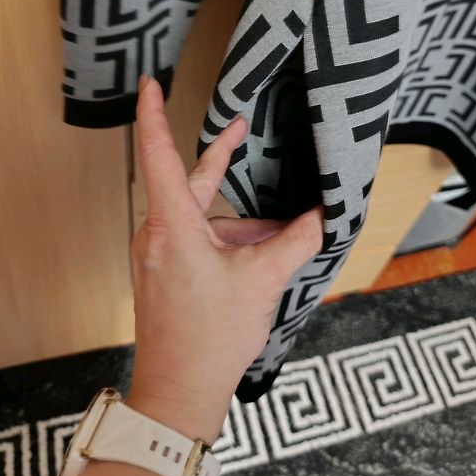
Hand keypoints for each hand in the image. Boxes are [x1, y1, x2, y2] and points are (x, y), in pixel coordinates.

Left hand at [127, 74, 322, 443]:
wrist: (178, 393)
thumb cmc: (210, 339)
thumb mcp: (262, 282)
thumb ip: (297, 240)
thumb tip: (325, 214)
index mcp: (173, 225)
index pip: (158, 155)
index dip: (154, 114)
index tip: (150, 82)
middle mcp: (158, 233)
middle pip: (193, 183)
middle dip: (225, 162)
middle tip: (244, 129)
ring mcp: (159, 254)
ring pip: (203, 216)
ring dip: (240, 220)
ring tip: (283, 231)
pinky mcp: (165, 271)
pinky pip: (198, 239)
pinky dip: (229, 240)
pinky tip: (261, 254)